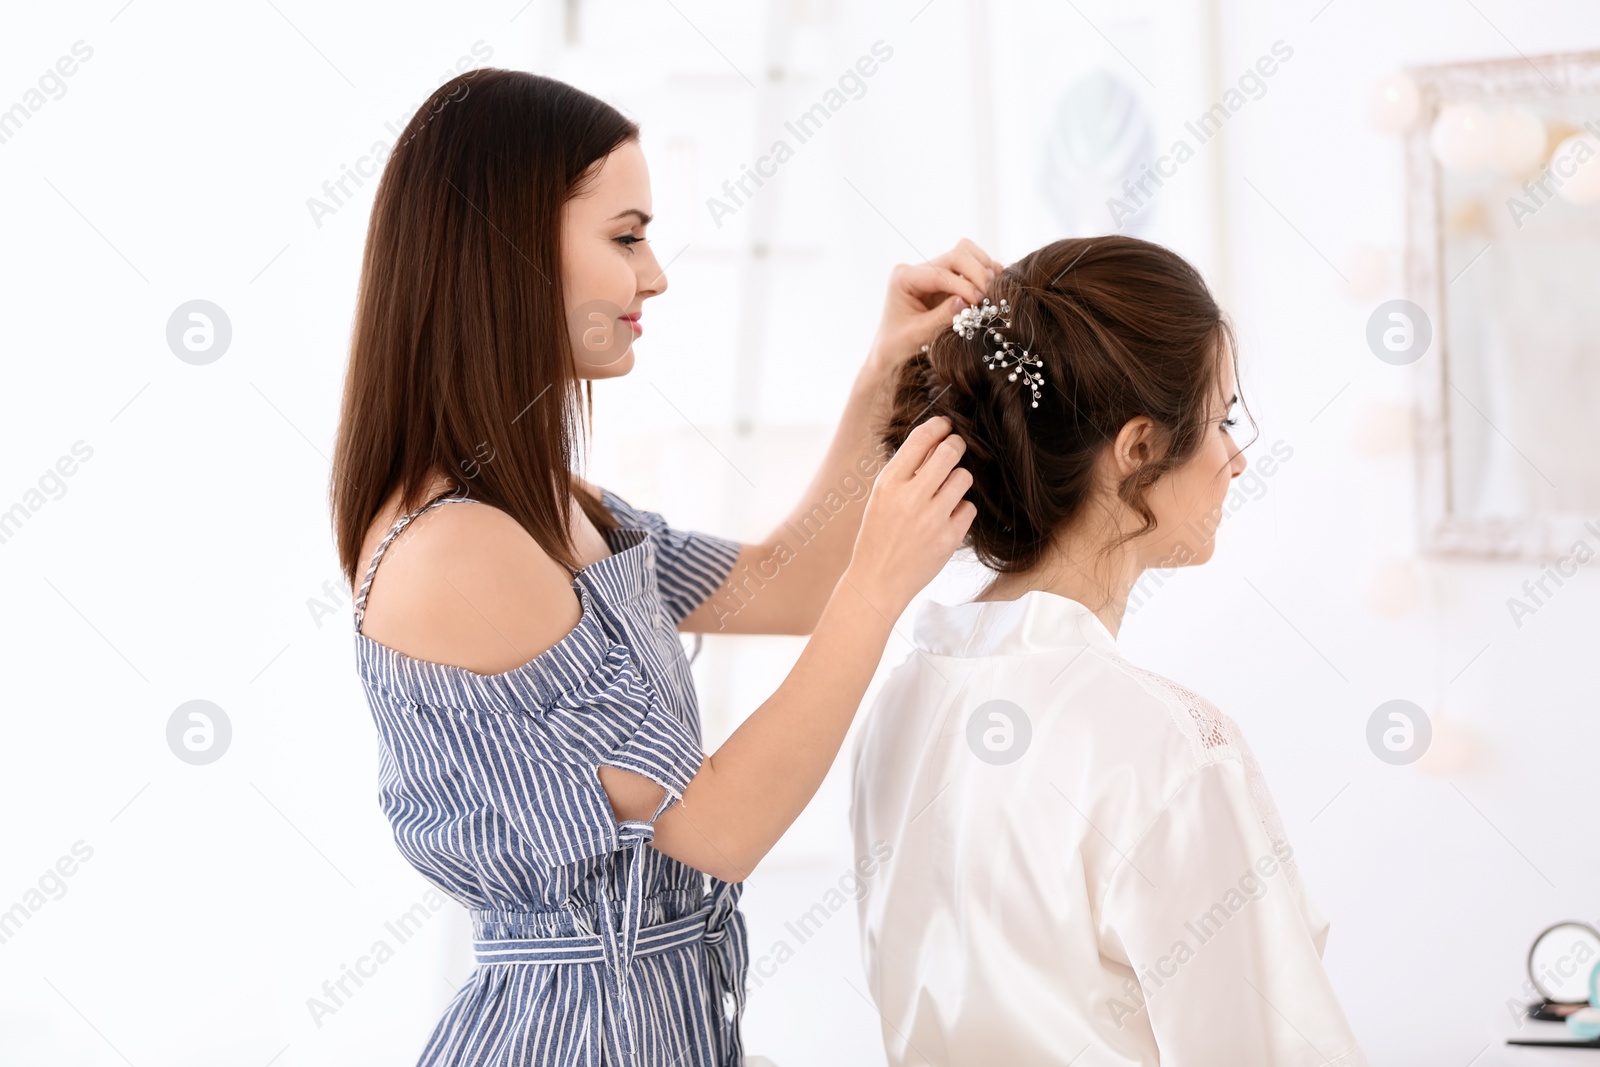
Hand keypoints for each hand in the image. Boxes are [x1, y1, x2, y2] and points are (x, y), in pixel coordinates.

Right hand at [844, 416, 975, 614]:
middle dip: (957, 446)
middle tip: (956, 449)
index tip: (946, 425)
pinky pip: (969, 508)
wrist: (877, 580)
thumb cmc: (878, 535)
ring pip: (964, 478)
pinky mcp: (949, 537)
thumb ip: (906, 471)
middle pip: (950, 452)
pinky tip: (947, 519)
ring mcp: (932, 518)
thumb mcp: (882, 497)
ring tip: (947, 492)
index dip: (938, 426)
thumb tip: (936, 442)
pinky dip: (961, 510)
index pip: (920, 439)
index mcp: (889, 483)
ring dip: (959, 480)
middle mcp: (911, 497)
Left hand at [865, 238, 1005, 377]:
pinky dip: (984, 273)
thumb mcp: (919, 334)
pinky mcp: (946, 278)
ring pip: (965, 253)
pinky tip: (993, 288)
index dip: (962, 285)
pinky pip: (969, 265)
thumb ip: (942, 317)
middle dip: (976, 273)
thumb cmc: (899, 345)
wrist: (891, 351)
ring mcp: (933, 271)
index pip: (939, 273)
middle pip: (956, 255)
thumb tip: (969, 302)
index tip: (979, 301)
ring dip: (982, 269)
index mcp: (904, 278)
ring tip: (992, 292)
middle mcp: (918, 269)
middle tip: (988, 297)